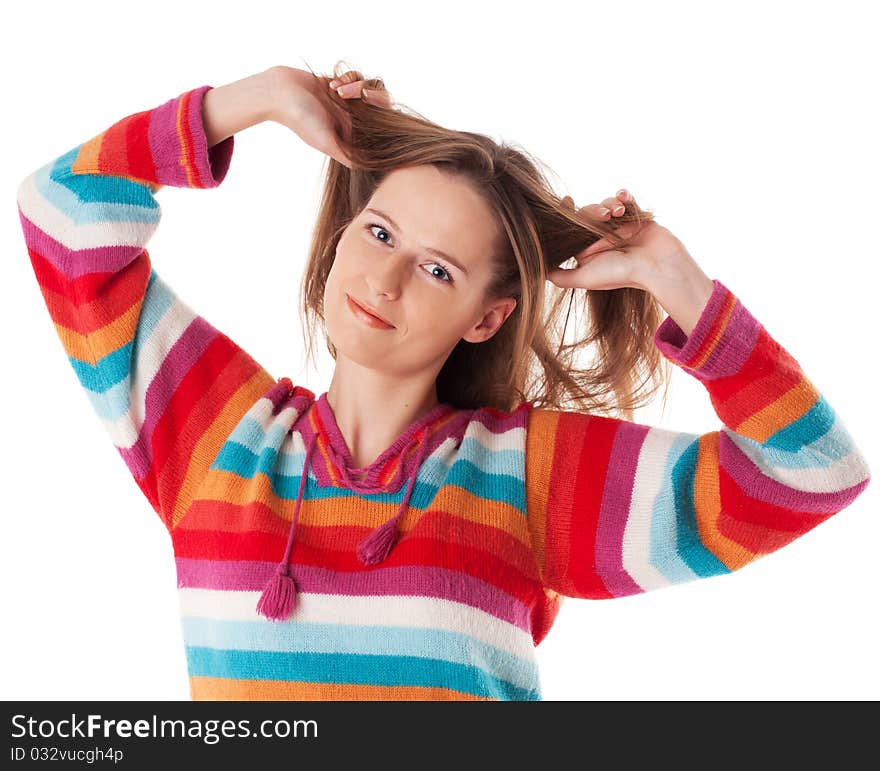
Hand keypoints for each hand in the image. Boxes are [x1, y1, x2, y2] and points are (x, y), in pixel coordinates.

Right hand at [267, 65, 391, 167]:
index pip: (380, 128)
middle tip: (365, 95)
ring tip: (338, 89)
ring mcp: (346, 100)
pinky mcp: (339, 83)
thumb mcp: (326, 142)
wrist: (279, 92)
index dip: (385, 117)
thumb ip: (347, 155)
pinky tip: (332, 84)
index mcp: (351, 134)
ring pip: (369, 89)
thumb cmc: (300, 119)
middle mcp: (350, 118)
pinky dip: (348, 78)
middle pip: (380, 106)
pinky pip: (357, 78)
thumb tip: (367, 169)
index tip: (375, 109)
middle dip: (375, 97)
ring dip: (357, 86)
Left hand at [547, 189, 692, 291]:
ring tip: (617, 213)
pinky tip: (624, 197)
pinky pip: (626, 199)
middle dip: (594, 211)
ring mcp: (620, 226)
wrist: (656, 267)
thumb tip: (537, 271)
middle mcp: (602, 237)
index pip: (571, 226)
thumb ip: (560, 276)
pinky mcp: (636, 217)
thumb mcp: (584, 278)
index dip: (566, 212)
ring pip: (606, 204)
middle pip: (588, 212)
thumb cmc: (620, 274)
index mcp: (587, 249)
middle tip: (605, 217)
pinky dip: (623, 196)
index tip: (566, 200)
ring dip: (609, 204)